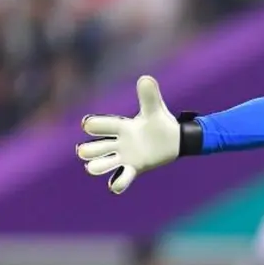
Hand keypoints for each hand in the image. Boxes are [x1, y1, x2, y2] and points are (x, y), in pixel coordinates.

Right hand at [76, 76, 180, 193]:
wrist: (176, 140)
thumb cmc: (161, 123)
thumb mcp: (155, 109)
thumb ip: (149, 96)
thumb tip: (146, 78)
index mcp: (120, 127)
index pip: (98, 126)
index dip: (92, 125)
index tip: (88, 125)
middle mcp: (118, 143)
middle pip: (92, 148)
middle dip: (88, 150)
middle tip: (88, 151)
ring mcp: (124, 157)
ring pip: (101, 165)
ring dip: (97, 167)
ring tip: (95, 167)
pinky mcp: (135, 168)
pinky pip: (122, 179)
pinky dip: (118, 183)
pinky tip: (115, 186)